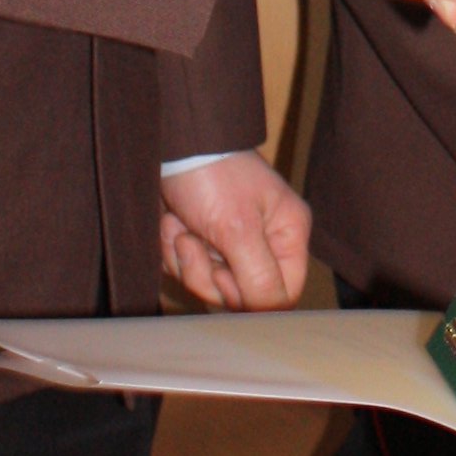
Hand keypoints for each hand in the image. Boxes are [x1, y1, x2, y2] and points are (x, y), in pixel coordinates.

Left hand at [160, 150, 310, 308]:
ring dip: (183, 256)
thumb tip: (270, 315)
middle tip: (194, 238)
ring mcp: (227, 242)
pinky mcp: (198, 239)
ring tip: (178, 223)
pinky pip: (183, 267)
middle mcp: (262, 241)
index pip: (283, 293)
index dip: (252, 297)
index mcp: (286, 234)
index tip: (225, 275)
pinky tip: (169, 221)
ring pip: (206, 282)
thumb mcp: (238, 228)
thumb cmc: (213, 173)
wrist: (170, 140)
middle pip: (239, 294)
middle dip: (206, 271)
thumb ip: (258, 278)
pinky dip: (170, 248)